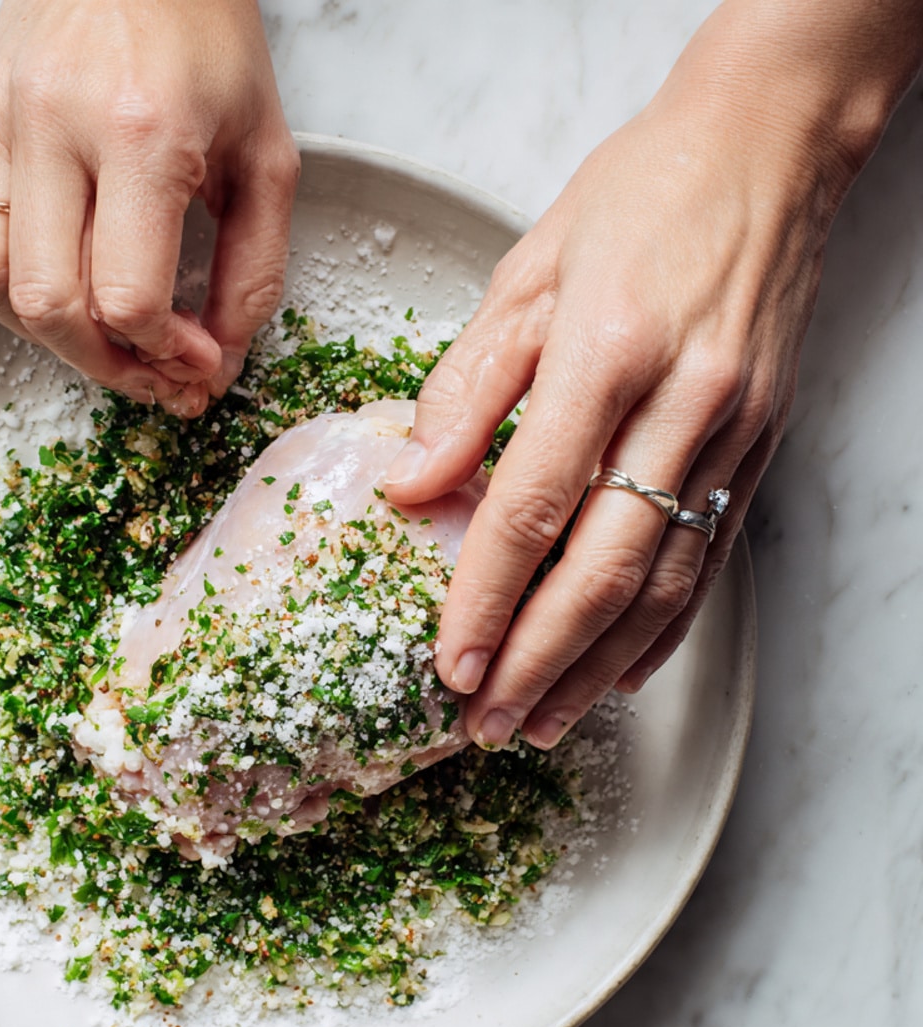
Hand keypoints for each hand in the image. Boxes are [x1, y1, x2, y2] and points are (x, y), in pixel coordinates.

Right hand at [0, 0, 298, 415]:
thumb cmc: (207, 41)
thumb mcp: (266, 156)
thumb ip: (253, 270)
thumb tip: (219, 359)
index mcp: (142, 132)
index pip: (128, 297)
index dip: (166, 355)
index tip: (196, 362)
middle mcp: (55, 126)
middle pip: (52, 308)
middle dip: (108, 365)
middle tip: (151, 371)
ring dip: (49, 338)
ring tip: (101, 335)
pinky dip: (9, 292)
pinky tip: (62, 286)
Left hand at [381, 0, 922, 748]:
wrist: (768, 148)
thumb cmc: (639, 197)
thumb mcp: (527, 271)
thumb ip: (467, 388)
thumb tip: (412, 486)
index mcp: (606, 353)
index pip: (531, 508)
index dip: (485, 599)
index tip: (451, 664)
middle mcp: (680, 402)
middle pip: (602, 568)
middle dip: (537, 662)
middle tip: (487, 724)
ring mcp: (733, 431)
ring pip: (664, 583)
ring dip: (597, 667)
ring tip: (544, 723)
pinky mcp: (761, 445)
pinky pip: (710, 560)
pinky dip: (664, 630)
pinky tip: (621, 674)